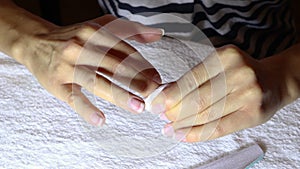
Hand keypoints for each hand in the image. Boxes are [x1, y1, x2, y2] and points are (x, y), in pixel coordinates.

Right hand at [15, 14, 162, 125]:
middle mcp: (81, 47)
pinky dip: (86, 109)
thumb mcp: (99, 26)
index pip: (123, 50)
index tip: (157, 79)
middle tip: (154, 94)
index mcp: (94, 33)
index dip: (142, 65)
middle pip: (113, 65)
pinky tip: (100, 120)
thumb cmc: (72, 37)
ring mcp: (68, 66)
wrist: (35, 43)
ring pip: (97, 81)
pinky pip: (73, 97)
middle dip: (137, 80)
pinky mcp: (56, 83)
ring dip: (119, 95)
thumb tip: (157, 34)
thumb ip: (129, 29)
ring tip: (137, 107)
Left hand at [151, 45, 289, 141]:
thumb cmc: (239, 73)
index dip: (171, 94)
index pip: (192, 79)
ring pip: (207, 115)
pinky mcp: (253, 114)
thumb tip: (164, 93)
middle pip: (198, 98)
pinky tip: (184, 136)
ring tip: (170, 129)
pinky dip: (198, 134)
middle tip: (162, 118)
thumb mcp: (218, 66)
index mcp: (225, 56)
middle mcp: (239, 73)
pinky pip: (219, 128)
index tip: (156, 104)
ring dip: (184, 125)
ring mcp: (248, 94)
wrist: (274, 80)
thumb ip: (194, 78)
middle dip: (175, 111)